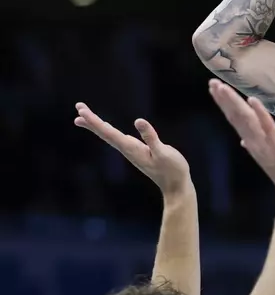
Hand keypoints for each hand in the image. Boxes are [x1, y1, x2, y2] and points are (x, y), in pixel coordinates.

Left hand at [74, 103, 190, 194]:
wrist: (175, 186)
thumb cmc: (172, 170)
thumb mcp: (163, 153)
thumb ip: (151, 138)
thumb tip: (139, 121)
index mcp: (131, 149)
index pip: (108, 132)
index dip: (94, 121)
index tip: (82, 111)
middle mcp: (128, 149)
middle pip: (105, 133)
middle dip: (91, 121)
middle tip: (78, 107)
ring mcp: (132, 151)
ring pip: (110, 135)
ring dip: (97, 125)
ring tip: (84, 117)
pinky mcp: (138, 152)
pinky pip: (118, 138)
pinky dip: (109, 131)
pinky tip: (107, 130)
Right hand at [208, 79, 274, 197]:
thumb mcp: (269, 157)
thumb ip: (255, 146)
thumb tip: (243, 140)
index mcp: (253, 143)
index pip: (236, 120)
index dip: (225, 104)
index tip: (214, 89)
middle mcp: (255, 142)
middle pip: (236, 117)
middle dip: (224, 100)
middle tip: (211, 83)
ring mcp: (265, 143)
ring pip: (246, 119)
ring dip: (234, 102)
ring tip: (222, 87)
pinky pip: (268, 127)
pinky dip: (259, 113)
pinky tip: (252, 99)